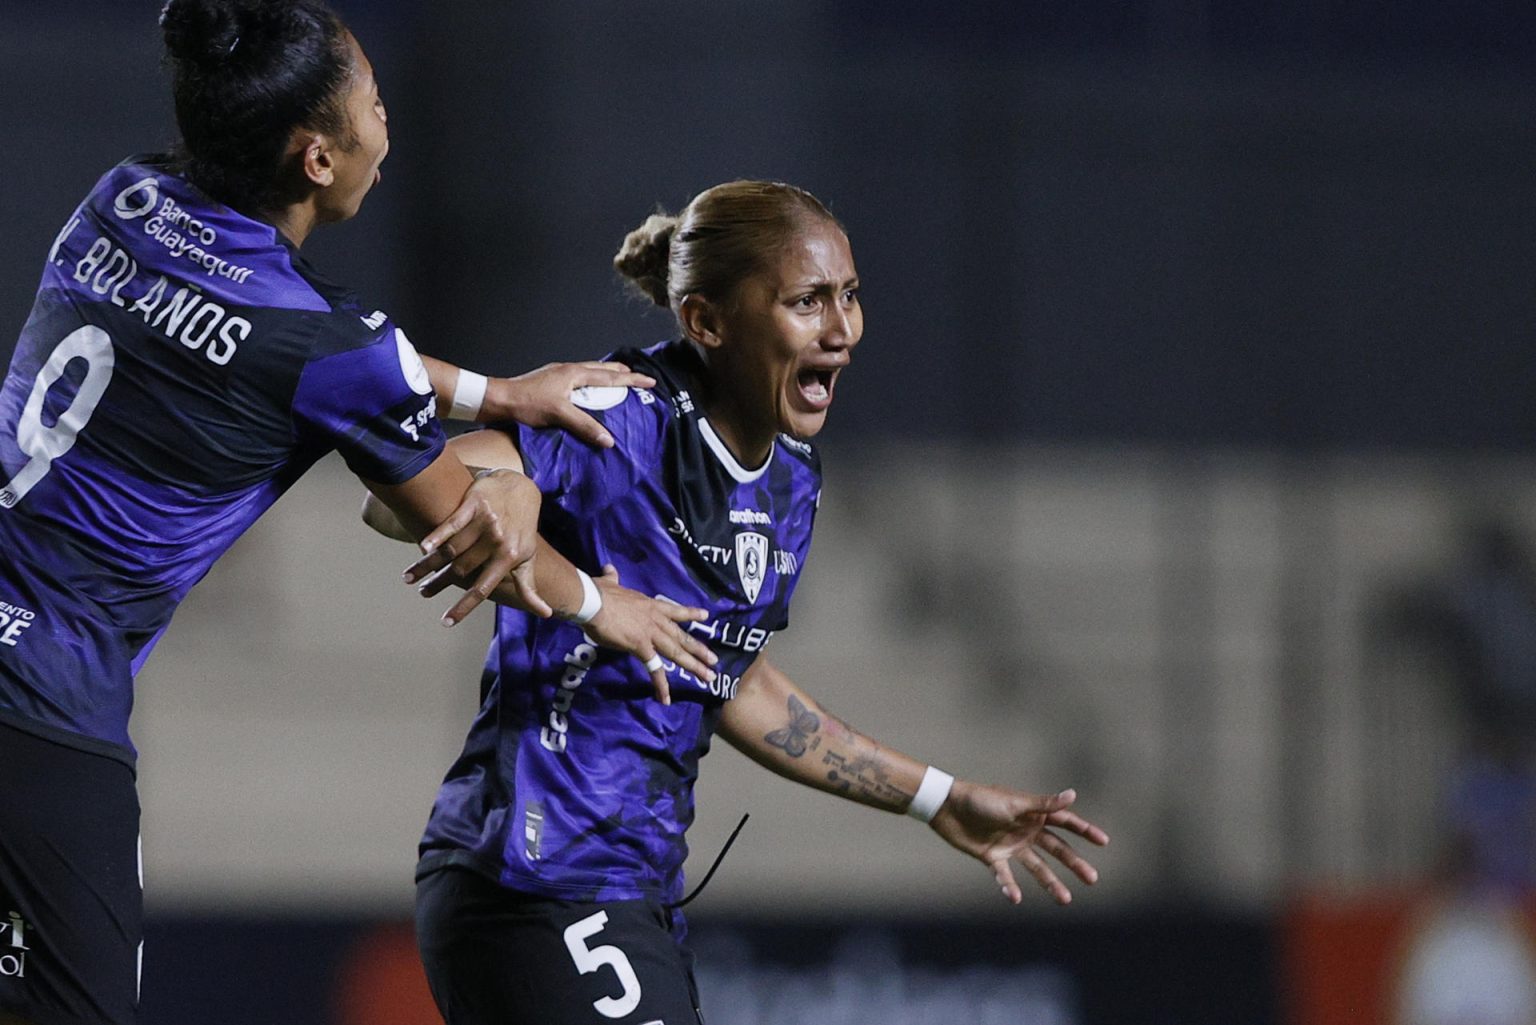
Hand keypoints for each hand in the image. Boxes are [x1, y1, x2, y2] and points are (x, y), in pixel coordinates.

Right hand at [403, 469, 548, 624]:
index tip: (445, 621)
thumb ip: (528, 587)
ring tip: (410, 577)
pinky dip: (436, 536)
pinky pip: (451, 523)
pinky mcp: (474, 504)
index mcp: (508, 558)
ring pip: (451, 550)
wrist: (520, 489)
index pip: (482, 589)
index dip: (464, 606)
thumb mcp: (527, 558)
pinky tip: (422, 548)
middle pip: (460, 570)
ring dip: (428, 565)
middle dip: (439, 584)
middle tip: (423, 592)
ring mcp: (485, 522)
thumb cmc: (522, 529)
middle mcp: (497, 542)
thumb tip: (547, 614)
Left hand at [485, 362, 655, 447]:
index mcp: (574, 373)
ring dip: (606, 376)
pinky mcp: (550, 382)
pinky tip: (587, 391)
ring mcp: (558, 374)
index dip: (632, 380)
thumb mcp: (559, 414)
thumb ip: (585, 426)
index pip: (610, 377)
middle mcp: (568, 370)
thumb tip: (609, 440)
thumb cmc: (527, 404)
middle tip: (636, 377)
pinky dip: (591, 383)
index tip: (650, 381)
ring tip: (616, 381)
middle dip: (621, 373)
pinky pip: (579, 378)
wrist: (499, 399)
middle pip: (602, 369)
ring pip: (590, 372)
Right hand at [582, 565, 717, 704]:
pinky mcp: (641, 647)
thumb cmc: (599, 593)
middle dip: (699, 649)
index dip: (690, 614)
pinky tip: (666, 698)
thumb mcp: (609, 583)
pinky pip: (654, 669)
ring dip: (694, 666)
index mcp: (649, 605)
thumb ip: (612, 578)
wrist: (593, 601)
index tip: (705, 616)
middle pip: (681, 636)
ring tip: (709, 677)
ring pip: (677, 652)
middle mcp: (655, 620)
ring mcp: (651, 634)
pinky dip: (661, 685)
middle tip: (714, 660)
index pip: (674, 610)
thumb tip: (608, 569)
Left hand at [930, 783, 1108, 905]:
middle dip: (1074, 863)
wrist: (946, 808)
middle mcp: (1026, 831)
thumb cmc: (980, 799)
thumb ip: (1043, 804)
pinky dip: (1010, 887)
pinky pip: (1005, 876)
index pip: (1065, 822)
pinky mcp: (993, 858)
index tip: (1103, 841)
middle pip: (1056, 849)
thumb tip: (1073, 795)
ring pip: (1036, 867)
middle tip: (1093, 879)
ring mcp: (1011, 846)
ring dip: (1050, 882)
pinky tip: (1016, 898)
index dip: (1084, 830)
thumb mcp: (1013, 803)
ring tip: (1066, 900)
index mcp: (1033, 813)